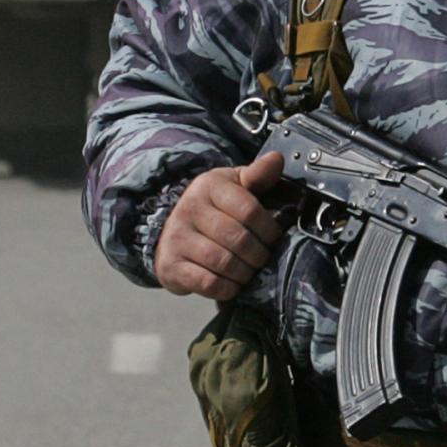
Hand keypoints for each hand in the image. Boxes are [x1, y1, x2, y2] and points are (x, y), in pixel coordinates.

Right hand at [155, 151, 287, 300]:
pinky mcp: (170, 265)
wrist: (172, 230)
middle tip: (264, 258)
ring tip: (250, 271)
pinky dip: (227, 287)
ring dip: (245, 272)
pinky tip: (233, 283)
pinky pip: (207, 282)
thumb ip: (258, 175)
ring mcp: (176, 239)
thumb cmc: (215, 208)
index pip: (249, 210)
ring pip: (223, 262)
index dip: (269, 229)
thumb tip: (276, 159)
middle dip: (259, 254)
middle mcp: (189, 209)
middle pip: (238, 239)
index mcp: (209, 186)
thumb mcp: (235, 185)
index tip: (274, 238)